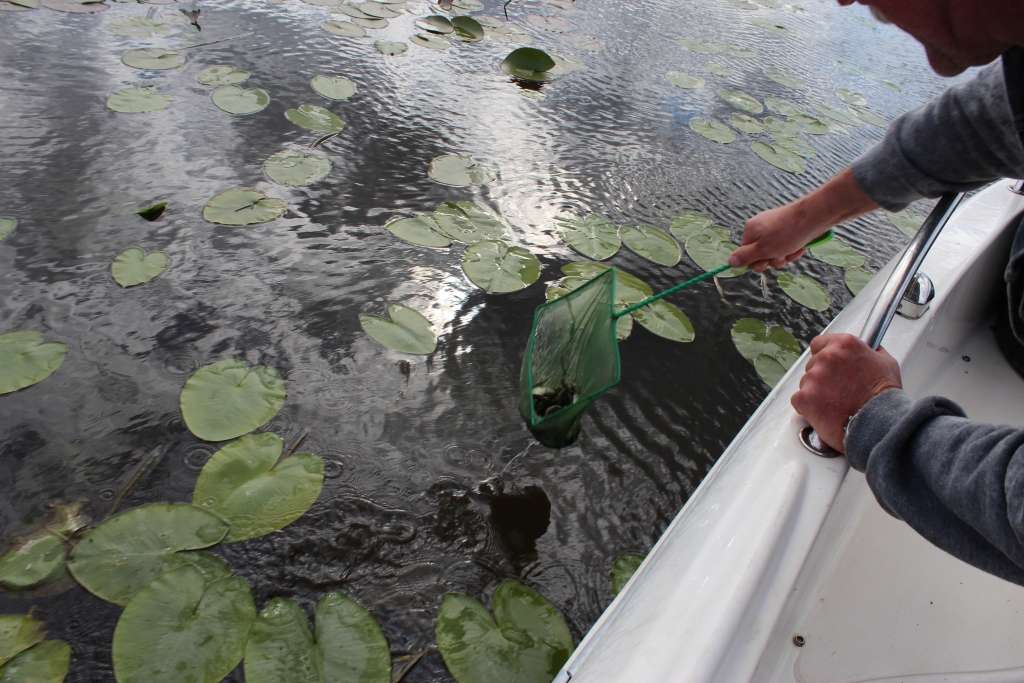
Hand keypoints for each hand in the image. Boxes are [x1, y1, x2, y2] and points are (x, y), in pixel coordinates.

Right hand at [729, 168, 879, 271]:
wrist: (814, 217)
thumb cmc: (786, 233)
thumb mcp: (763, 249)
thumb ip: (745, 257)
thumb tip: (729, 261)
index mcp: (751, 230)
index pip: (745, 254)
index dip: (756, 262)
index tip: (765, 262)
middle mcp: (761, 228)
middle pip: (761, 254)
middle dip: (772, 260)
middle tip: (780, 256)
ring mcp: (776, 229)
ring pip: (775, 252)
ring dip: (784, 256)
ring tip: (792, 250)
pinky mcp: (789, 230)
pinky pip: (787, 246)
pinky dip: (793, 250)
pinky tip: (800, 246)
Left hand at [791, 334, 902, 452]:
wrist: (879, 422)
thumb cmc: (884, 397)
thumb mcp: (886, 363)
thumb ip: (871, 353)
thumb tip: (871, 351)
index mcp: (844, 345)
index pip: (819, 344)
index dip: (823, 355)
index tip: (828, 364)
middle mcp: (826, 357)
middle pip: (813, 365)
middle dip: (822, 377)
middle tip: (837, 390)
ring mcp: (813, 377)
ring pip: (806, 383)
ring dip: (815, 392)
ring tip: (835, 404)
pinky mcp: (804, 397)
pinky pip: (799, 400)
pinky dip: (808, 407)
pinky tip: (825, 412)